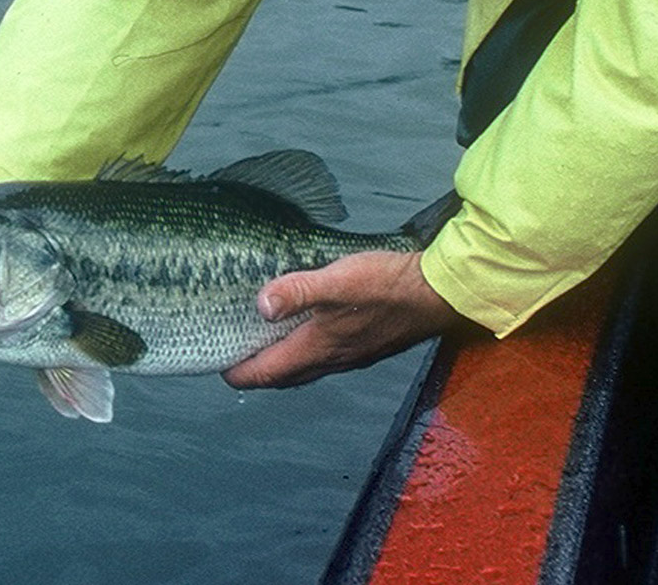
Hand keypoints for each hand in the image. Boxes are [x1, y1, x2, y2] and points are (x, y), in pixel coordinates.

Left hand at [222, 251, 459, 388]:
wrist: (441, 294)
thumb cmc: (390, 286)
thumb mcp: (337, 280)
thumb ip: (297, 291)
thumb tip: (261, 305)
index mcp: (317, 349)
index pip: (265, 374)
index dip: (237, 373)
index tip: (217, 365)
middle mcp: (331, 360)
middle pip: (282, 377)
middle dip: (256, 371)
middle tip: (234, 354)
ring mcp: (351, 355)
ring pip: (305, 369)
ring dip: (281, 362)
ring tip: (264, 342)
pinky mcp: (367, 345)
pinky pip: (326, 358)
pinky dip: (306, 351)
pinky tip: (307, 329)